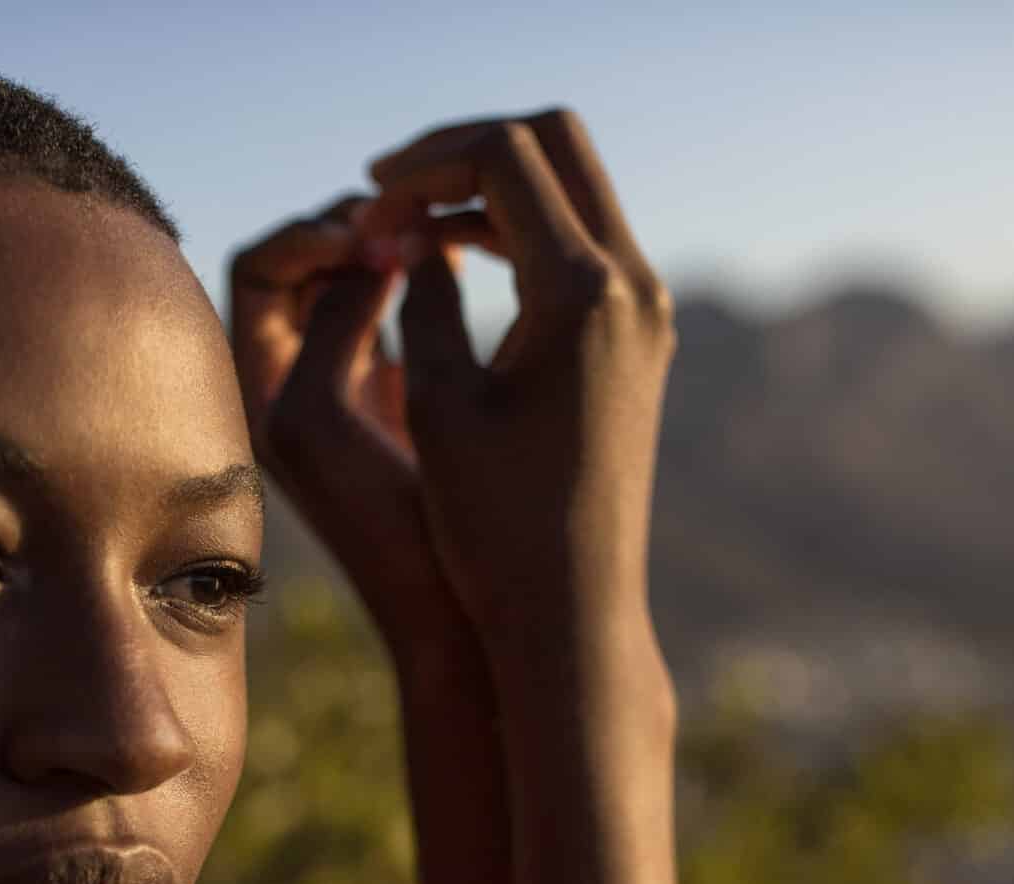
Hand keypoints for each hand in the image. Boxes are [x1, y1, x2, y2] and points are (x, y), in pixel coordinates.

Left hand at [227, 194, 473, 657]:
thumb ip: (332, 319)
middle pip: (305, 262)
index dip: (311, 233)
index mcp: (256, 386)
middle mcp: (288, 380)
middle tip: (413, 220)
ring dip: (389, 245)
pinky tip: (462, 261)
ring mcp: (342, 385)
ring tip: (439, 231)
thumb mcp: (327, 412)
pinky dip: (419, 274)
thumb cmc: (380, 523)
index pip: (261, 265)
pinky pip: (393, 308)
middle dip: (353, 228)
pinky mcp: (393, 396)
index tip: (372, 232)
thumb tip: (370, 244)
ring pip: (353, 281)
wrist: (449, 607)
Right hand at [357, 110, 675, 660]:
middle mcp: (631, 287)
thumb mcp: (436, 404)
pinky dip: (519, 229)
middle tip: (391, 190)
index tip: (368, 198)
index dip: (424, 162)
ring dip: (489, 188)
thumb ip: (422, 296)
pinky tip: (456, 262)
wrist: (573, 613)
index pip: (502, 155)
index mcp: (580, 293)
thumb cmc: (491, 526)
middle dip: (464, 151)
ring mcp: (645, 312)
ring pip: (571, 185)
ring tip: (408, 225)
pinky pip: (581, 240)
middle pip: (552, 141)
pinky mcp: (640, 340)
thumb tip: (413, 230)